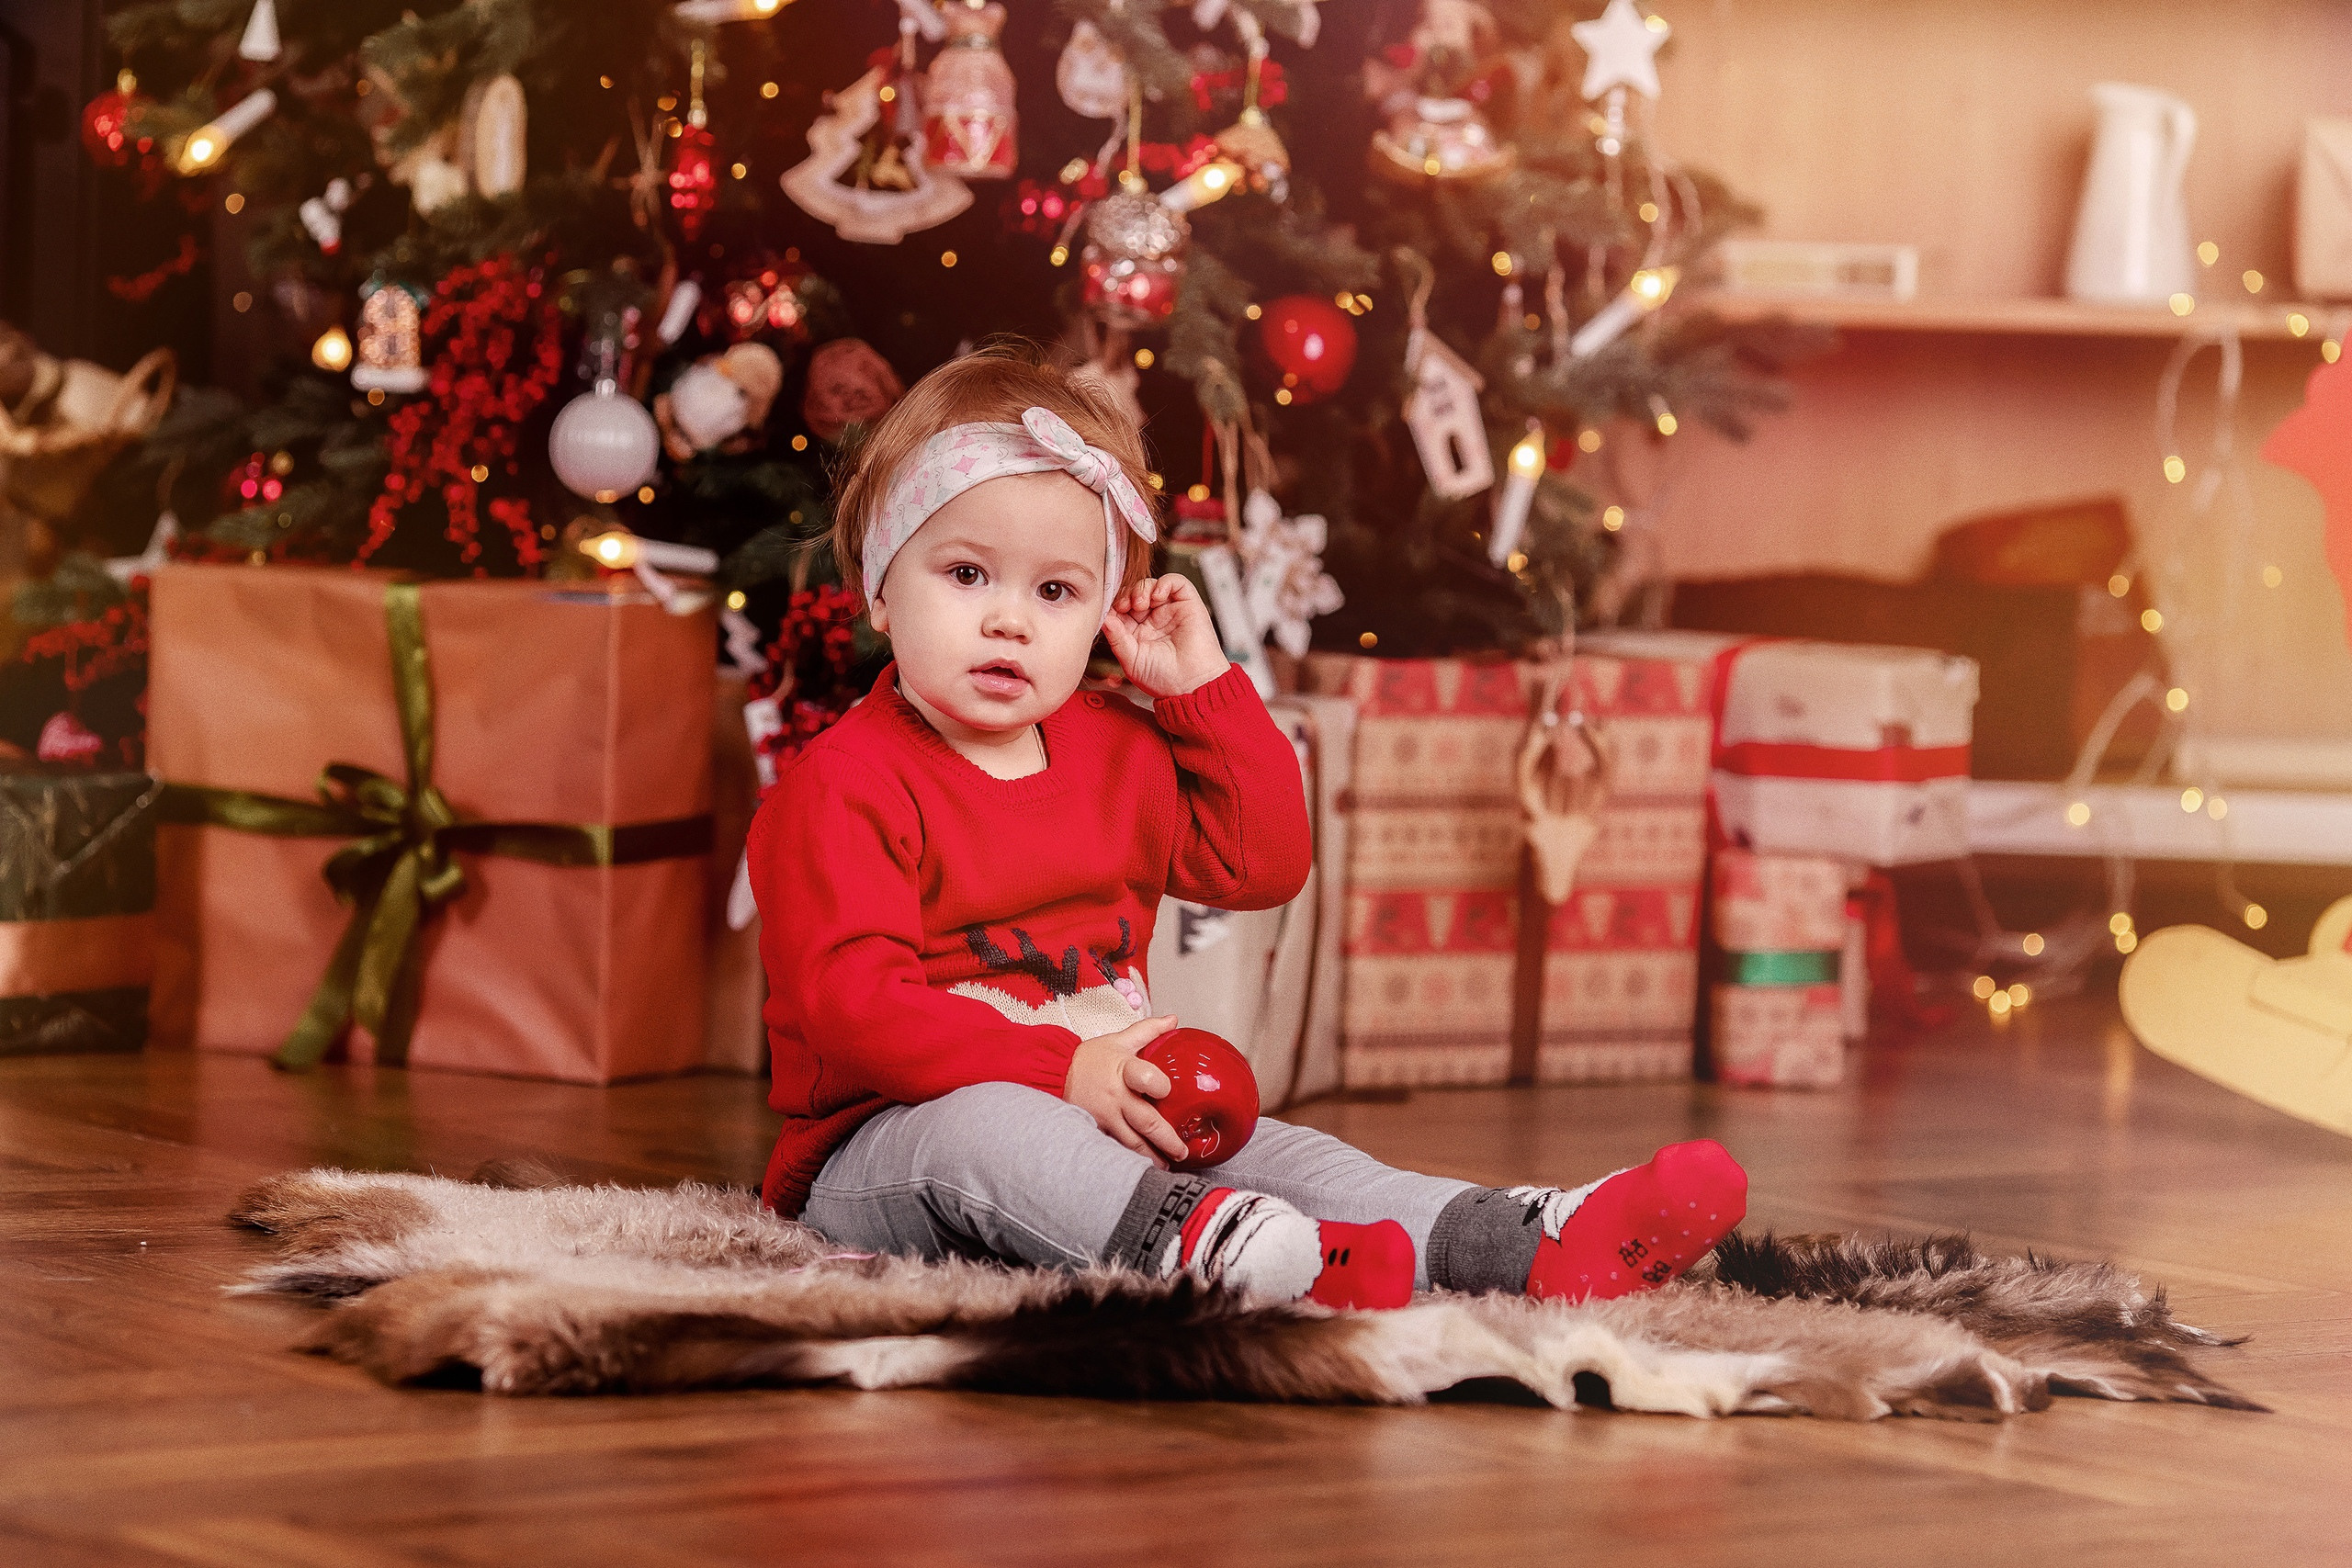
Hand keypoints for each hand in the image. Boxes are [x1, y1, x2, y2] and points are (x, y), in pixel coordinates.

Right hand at [1062, 1014, 1188, 1164]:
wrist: (1053, 1074)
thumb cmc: (1089, 1059)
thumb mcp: (1118, 1040)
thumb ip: (1148, 1031)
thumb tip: (1173, 1020)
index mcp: (1124, 1070)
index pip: (1147, 1078)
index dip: (1161, 1086)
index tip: (1171, 1093)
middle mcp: (1116, 1097)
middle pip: (1147, 1122)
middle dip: (1167, 1140)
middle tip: (1182, 1151)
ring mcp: (1106, 1117)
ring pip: (1133, 1143)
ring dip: (1152, 1157)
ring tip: (1167, 1165)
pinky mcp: (1097, 1129)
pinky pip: (1116, 1148)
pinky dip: (1129, 1159)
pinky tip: (1141, 1168)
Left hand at [1103, 575, 1230, 699]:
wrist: (1192, 685)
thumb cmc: (1165, 679)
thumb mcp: (1131, 660)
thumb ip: (1117, 638)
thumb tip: (1103, 618)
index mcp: (1137, 632)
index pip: (1120, 609)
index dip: (1113, 604)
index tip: (1108, 608)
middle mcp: (1153, 619)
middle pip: (1133, 593)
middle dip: (1126, 595)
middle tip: (1124, 606)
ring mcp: (1170, 610)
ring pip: (1151, 585)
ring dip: (1142, 589)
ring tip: (1141, 603)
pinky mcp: (1188, 604)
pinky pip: (1176, 582)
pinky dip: (1164, 582)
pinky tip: (1157, 595)